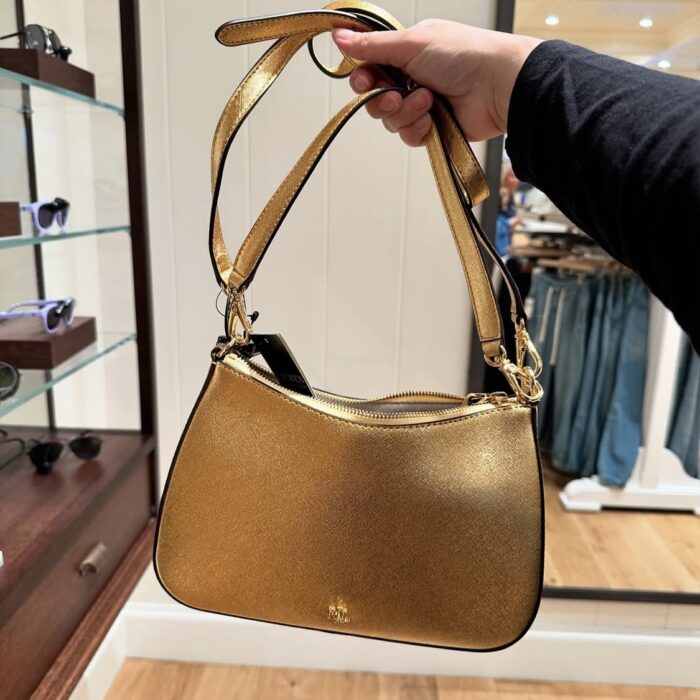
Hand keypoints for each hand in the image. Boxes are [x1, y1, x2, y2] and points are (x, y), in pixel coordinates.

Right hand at [332, 21, 540, 145]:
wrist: (496, 86)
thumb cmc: (463, 56)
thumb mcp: (410, 44)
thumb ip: (372, 46)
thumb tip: (339, 36)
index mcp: (406, 52)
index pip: (369, 67)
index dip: (363, 77)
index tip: (364, 79)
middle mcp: (412, 77)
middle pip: (374, 98)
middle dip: (381, 99)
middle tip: (394, 94)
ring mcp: (422, 104)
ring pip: (390, 119)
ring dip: (405, 112)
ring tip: (427, 101)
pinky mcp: (432, 127)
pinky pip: (408, 135)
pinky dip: (417, 128)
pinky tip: (433, 118)